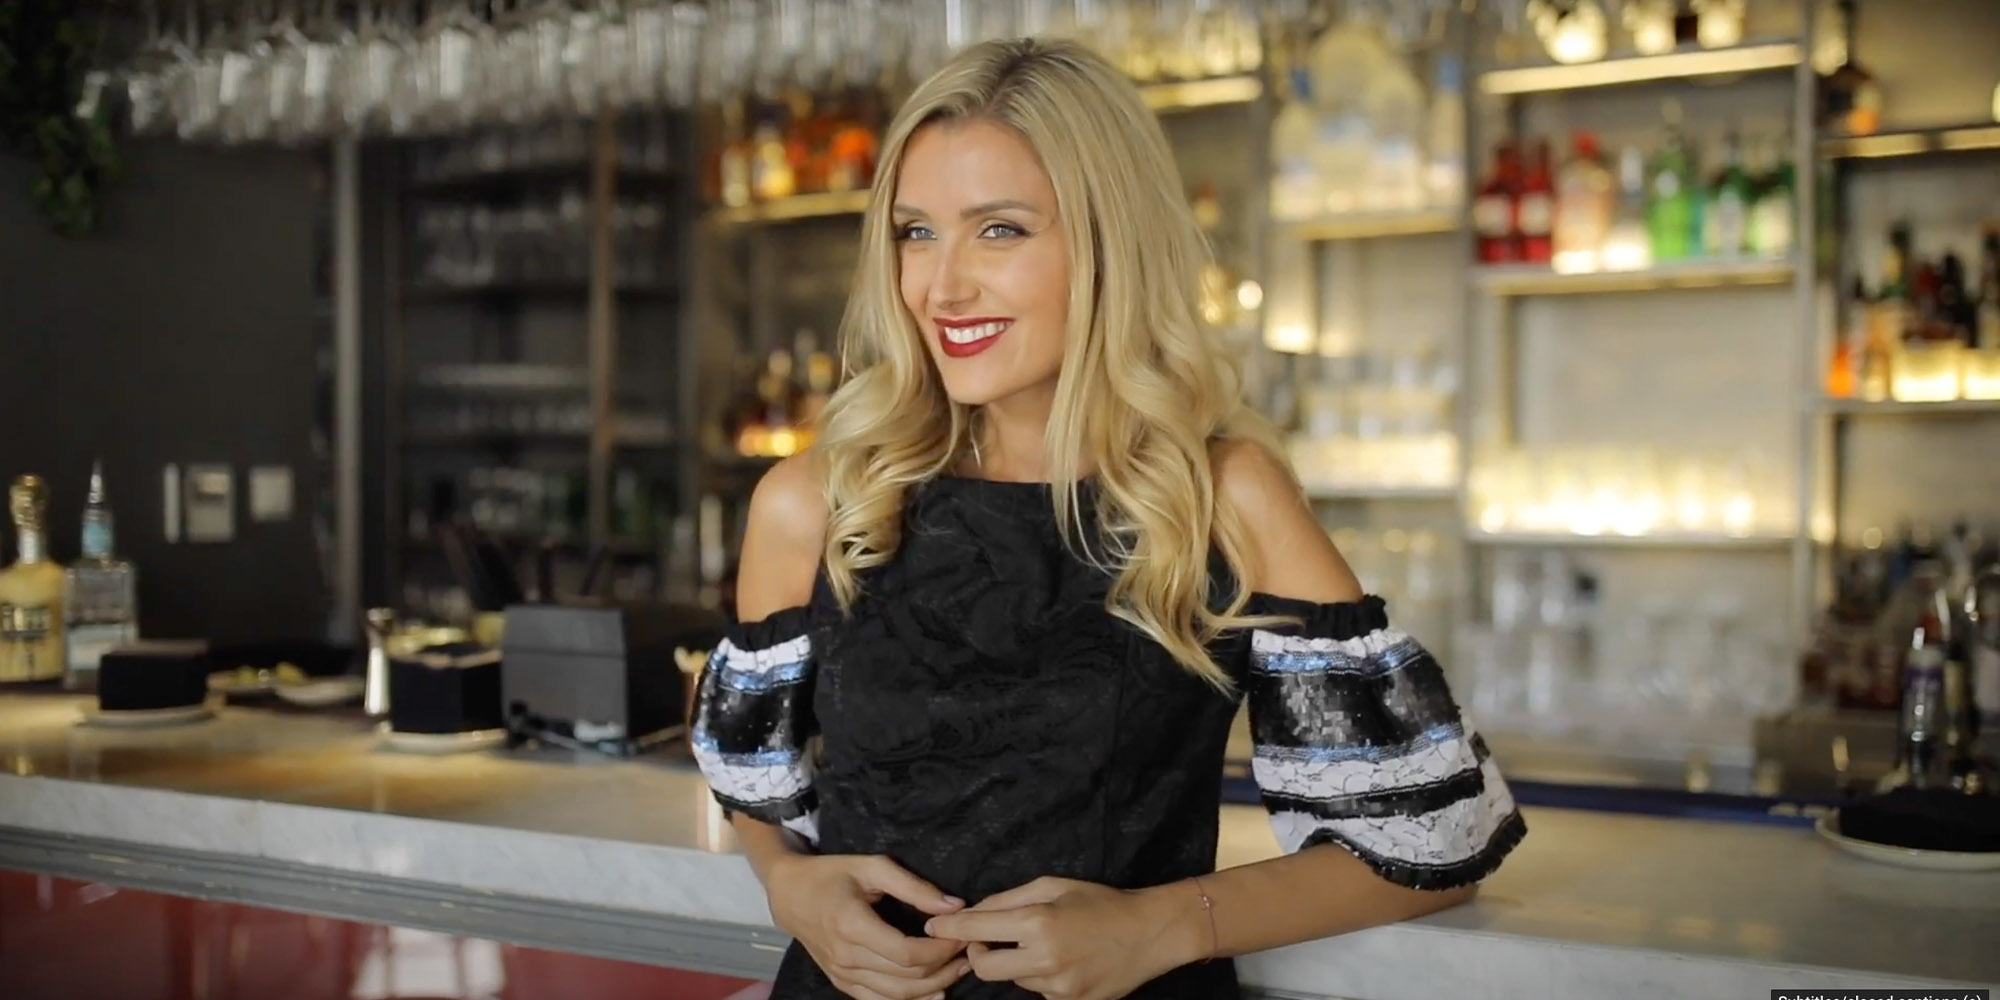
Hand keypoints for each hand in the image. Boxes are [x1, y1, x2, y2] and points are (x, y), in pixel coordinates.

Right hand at [766, 853, 972, 999]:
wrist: (789, 895)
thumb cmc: (832, 875)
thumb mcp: (872, 867)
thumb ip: (914, 887)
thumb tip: (954, 906)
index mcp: (852, 925)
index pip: (908, 953)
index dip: (941, 950)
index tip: (961, 935)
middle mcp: (846, 956)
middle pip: (907, 978)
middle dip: (945, 968)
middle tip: (968, 951)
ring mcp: (842, 975)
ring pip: (897, 996)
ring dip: (935, 986)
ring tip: (959, 968)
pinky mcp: (842, 983)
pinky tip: (935, 991)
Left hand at [922, 877, 1201, 999]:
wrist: (1150, 934)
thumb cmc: (1100, 901)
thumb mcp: (1053, 885)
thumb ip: (1007, 899)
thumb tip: (970, 911)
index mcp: (1038, 922)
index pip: (976, 930)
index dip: (949, 931)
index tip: (932, 931)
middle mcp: (1044, 959)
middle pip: (984, 967)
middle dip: (977, 954)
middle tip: (986, 941)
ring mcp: (1058, 988)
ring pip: (1013, 980)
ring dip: (1016, 964)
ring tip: (1045, 946)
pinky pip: (1038, 993)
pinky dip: (1040, 979)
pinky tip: (1064, 963)